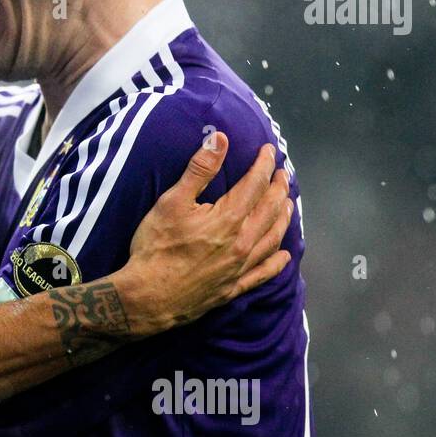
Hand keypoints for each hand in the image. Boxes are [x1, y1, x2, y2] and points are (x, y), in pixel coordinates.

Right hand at [117, 132, 292, 338]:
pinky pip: (265, 272)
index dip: (263, 165)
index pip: (255, 185)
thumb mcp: (172, 202)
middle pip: (270, 210)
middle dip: (278, 188)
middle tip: (282, 174)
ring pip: (273, 238)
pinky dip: (278, 262)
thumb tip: (219, 139)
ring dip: (283, 218)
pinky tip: (284, 255)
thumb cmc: (156, 247)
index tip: (269, 151)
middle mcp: (243, 242)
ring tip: (287, 205)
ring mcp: (241, 267)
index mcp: (229, 218)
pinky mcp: (234, 287)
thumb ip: (199, 170)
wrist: (148, 297)